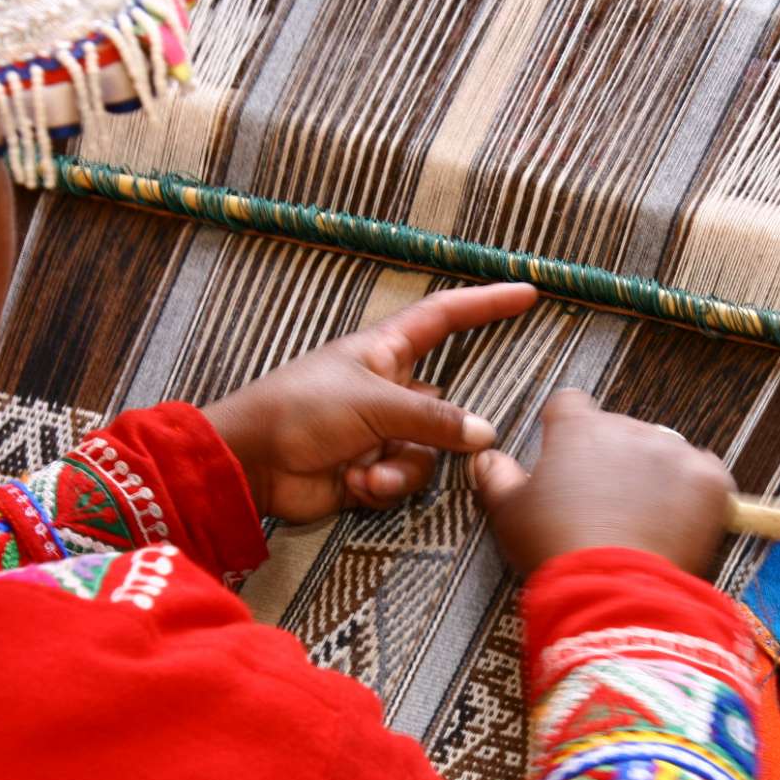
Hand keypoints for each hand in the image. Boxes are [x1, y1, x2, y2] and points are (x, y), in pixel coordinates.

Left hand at [203, 283, 537, 523]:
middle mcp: (385, 390)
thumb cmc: (300, 410)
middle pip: (444, 405)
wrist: (251, 463)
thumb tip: (484, 434)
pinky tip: (354, 484)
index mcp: (382, 352)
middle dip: (443, 431)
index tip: (528, 293)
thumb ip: (432, 418)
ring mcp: (378, 432)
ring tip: (368, 471)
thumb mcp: (372, 403)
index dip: (484, 304)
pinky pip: (402, 480)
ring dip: (403, 468)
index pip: (443, 318)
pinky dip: (383, 486)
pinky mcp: (368, 470)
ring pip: (428, 452)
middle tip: (431, 441)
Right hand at [472, 389, 734, 575]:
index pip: (569, 403)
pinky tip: (672, 517)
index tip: (563, 449)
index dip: (564, 425)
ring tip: (638, 513)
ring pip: (661, 449)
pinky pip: (702, 472)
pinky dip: (690, 490)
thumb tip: (486, 458)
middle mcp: (628, 430)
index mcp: (577, 430)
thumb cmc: (555, 547)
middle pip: (618, 428)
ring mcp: (674, 452)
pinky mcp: (709, 480)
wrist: (613, 588)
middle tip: (600, 497)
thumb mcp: (509, 513)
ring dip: (650, 470)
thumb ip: (496, 476)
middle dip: (610, 455)